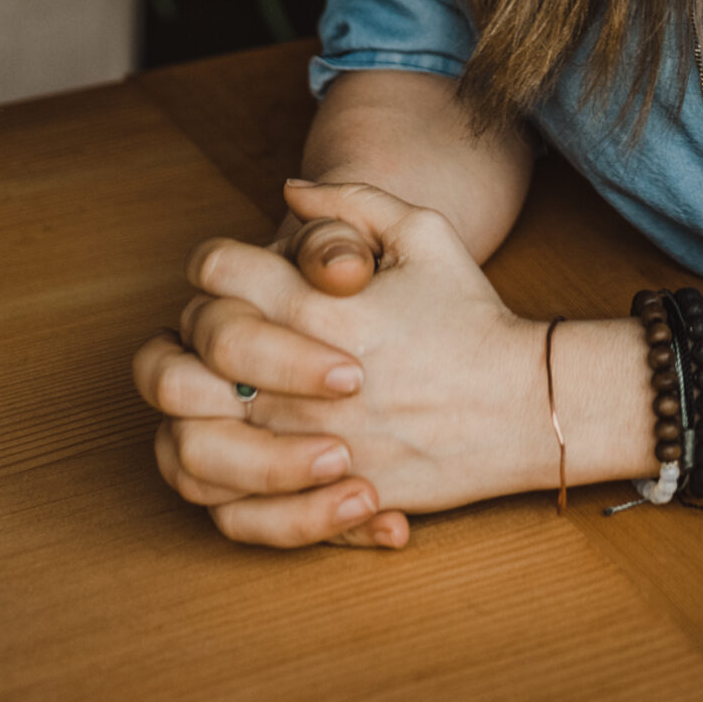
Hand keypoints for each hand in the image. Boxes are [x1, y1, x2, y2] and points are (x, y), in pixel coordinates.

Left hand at [135, 178, 551, 548]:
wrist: (520, 404)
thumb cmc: (469, 315)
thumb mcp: (424, 232)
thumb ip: (351, 201)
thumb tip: (288, 190)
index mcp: (314, 306)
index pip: (215, 271)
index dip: (214, 264)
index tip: (237, 274)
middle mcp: (293, 380)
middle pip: (181, 359)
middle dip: (187, 341)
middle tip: (218, 340)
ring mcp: (299, 448)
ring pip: (186, 443)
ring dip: (188, 417)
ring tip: (217, 399)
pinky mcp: (315, 502)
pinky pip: (227, 511)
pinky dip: (216, 487)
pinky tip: (236, 455)